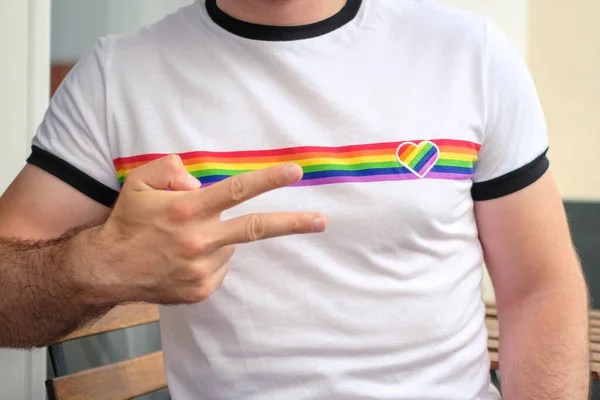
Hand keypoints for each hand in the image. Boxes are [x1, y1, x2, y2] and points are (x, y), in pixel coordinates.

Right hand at [89, 155, 325, 304]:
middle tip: (321, 221)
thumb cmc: (128, 221)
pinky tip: (185, 258)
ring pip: (230, 244)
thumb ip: (171, 168)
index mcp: (186, 210)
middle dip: (293, 223)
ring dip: (219, 236)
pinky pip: (220, 266)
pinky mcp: (201, 289)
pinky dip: (211, 257)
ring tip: (186, 239)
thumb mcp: (140, 182)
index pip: (235, 190)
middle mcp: (198, 240)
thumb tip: (201, 182)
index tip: (295, 172)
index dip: (268, 180)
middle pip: (255, 228)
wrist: (108, 269)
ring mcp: (201, 269)